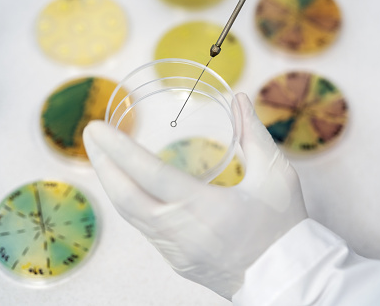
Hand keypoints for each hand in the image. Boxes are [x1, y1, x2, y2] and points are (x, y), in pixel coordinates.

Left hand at [83, 93, 307, 298]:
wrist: (288, 279)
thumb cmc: (284, 227)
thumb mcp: (275, 175)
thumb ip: (254, 133)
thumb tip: (240, 100)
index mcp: (203, 207)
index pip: (150, 174)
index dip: (120, 150)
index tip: (97, 129)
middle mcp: (181, 231)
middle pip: (126, 197)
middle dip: (103, 164)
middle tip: (90, 136)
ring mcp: (176, 251)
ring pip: (131, 216)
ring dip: (113, 184)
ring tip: (104, 159)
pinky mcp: (177, 261)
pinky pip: (145, 229)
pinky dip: (132, 204)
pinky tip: (131, 188)